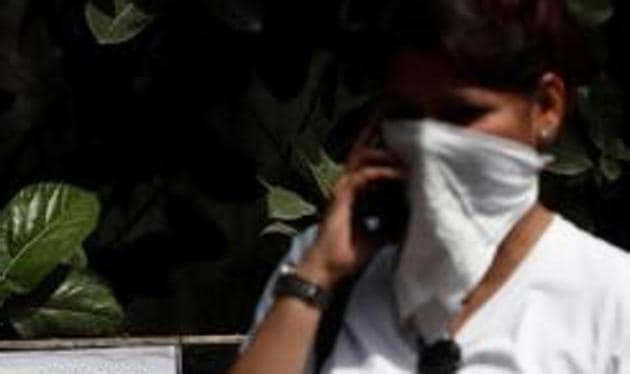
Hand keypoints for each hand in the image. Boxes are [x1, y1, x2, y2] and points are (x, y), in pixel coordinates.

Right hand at [296, 115, 404, 290]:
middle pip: (364, 156)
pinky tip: (398, 174)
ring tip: (406, 159)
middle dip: (383, 147)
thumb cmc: (348, 255)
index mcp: (353, 195)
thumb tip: (410, 221)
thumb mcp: (377, 237)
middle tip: (406, 145)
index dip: (384, 157)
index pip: (368, 167)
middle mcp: (346, 188)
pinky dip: (382, 172)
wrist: (328, 269)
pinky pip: (363, 175)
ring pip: (363, 160)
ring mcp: (341, 190)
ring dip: (386, 157)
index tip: (405, 152)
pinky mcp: (341, 196)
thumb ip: (390, 226)